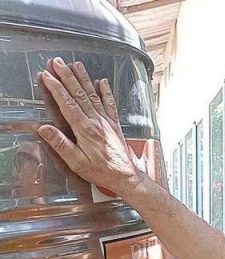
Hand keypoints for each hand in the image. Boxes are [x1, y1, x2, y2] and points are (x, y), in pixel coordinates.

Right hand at [36, 57, 144, 196]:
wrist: (126, 176)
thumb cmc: (101, 171)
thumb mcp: (76, 162)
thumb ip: (60, 144)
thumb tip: (43, 128)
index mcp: (85, 130)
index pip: (67, 103)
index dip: (56, 88)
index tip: (46, 75)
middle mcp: (96, 121)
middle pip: (79, 94)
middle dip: (67, 76)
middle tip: (57, 61)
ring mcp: (107, 121)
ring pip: (93, 95)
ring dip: (83, 78)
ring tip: (76, 64)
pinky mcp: (114, 124)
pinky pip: (110, 104)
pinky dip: (106, 91)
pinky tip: (102, 81)